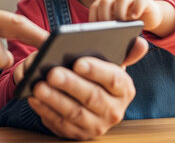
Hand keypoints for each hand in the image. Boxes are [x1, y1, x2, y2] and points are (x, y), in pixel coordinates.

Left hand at [27, 37, 147, 139]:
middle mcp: (114, 110)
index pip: (113, 79)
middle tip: (52, 72)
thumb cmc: (99, 77)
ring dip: (55, 99)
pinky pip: (60, 125)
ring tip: (39, 85)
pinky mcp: (79, 135)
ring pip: (74, 113)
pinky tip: (34, 99)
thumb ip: (125, 51)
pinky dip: (46, 111)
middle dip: (70, 84)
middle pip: (92, 97)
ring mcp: (96, 125)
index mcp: (124, 89)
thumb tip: (141, 41)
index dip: (96, 71)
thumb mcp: (113, 64)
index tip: (78, 62)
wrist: (93, 103)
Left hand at [88, 0, 174, 36]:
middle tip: (107, 29)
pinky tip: (134, 18)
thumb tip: (99, 42)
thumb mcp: (118, 25)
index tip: (95, 31)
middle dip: (103, 15)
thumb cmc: (130, 23)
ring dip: (119, 12)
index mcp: (107, 0)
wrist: (150, 16)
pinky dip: (136, 8)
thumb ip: (109, 30)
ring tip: (121, 25)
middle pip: (105, 1)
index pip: (95, 6)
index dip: (94, 18)